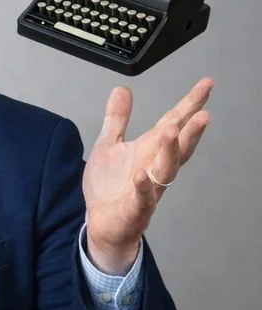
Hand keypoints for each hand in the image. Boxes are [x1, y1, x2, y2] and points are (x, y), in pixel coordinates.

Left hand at [82, 77, 212, 270]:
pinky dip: (142, 186)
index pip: (174, 123)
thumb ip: (117, 118)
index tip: (206, 85)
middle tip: (202, 112)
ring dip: (169, 151)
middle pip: (179, 146)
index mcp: (149, 150)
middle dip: (191, 130)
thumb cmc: (110, 188)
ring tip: (171, 131)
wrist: (102, 224)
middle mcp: (154, 168)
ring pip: (166, 170)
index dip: (189, 104)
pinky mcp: (135, 208)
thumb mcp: (109, 145)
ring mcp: (148, 189)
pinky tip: (141, 175)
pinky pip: (142, 197)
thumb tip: (122, 90)